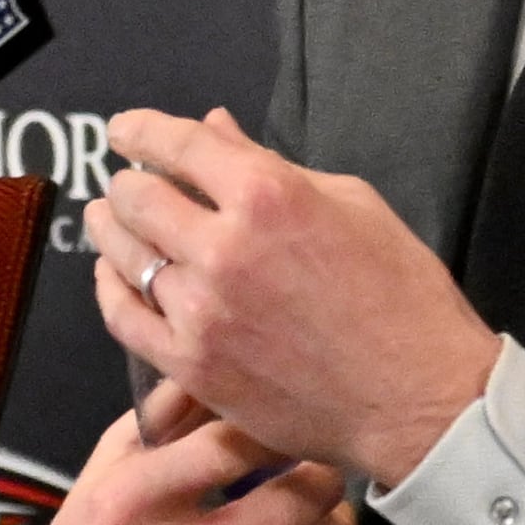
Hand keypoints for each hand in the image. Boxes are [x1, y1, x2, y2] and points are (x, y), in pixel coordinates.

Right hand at [0, 383, 359, 524]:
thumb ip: (161, 419)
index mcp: (124, 502)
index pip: (231, 446)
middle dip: (326, 483)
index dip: (281, 429)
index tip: (300, 425)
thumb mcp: (105, 475)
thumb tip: (221, 364)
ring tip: (338, 522)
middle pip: (286, 508)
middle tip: (333, 473)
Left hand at [90, 107, 499, 486]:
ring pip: (124, 256)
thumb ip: (276, 166)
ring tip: (108, 220)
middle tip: (126, 183)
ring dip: (111, 229)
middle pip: (138, 198)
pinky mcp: (192, 366)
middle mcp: (223, 248)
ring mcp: (200, 312)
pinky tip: (114, 275)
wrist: (416, 395)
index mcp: (269, 195)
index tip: (124, 129)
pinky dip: (111, 289)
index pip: (180, 145)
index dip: (141, 130)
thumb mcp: (353, 205)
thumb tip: (216, 130)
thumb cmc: (402, 293)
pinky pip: (125, 318)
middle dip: (127, 182)